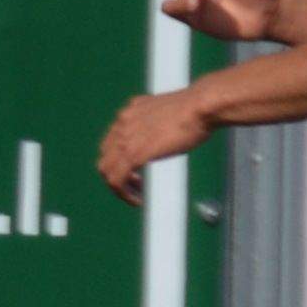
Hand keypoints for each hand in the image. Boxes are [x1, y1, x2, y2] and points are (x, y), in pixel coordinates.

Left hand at [94, 86, 211, 205]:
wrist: (200, 107)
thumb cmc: (196, 109)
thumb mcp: (168, 113)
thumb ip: (157, 122)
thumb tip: (163, 133)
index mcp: (130, 112)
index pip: (112, 141)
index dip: (121, 160)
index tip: (136, 170)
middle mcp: (122, 123)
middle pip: (106, 157)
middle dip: (118, 174)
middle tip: (136, 184)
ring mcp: (125, 138)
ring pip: (107, 171)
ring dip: (119, 188)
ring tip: (136, 195)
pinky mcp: (134, 153)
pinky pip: (117, 179)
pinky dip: (124, 193)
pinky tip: (138, 199)